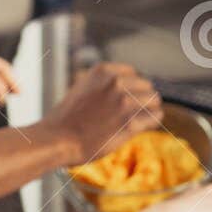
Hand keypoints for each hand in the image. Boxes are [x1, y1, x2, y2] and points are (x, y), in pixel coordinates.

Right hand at [41, 62, 162, 163]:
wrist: (56, 140)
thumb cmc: (68, 120)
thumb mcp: (84, 89)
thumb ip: (105, 85)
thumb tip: (130, 88)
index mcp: (104, 71)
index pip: (134, 74)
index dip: (131, 90)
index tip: (123, 103)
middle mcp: (116, 82)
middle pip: (147, 86)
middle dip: (141, 101)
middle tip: (129, 115)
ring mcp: (124, 102)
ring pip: (155, 101)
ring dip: (148, 112)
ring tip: (136, 122)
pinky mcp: (130, 123)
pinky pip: (155, 117)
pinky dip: (151, 123)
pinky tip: (140, 129)